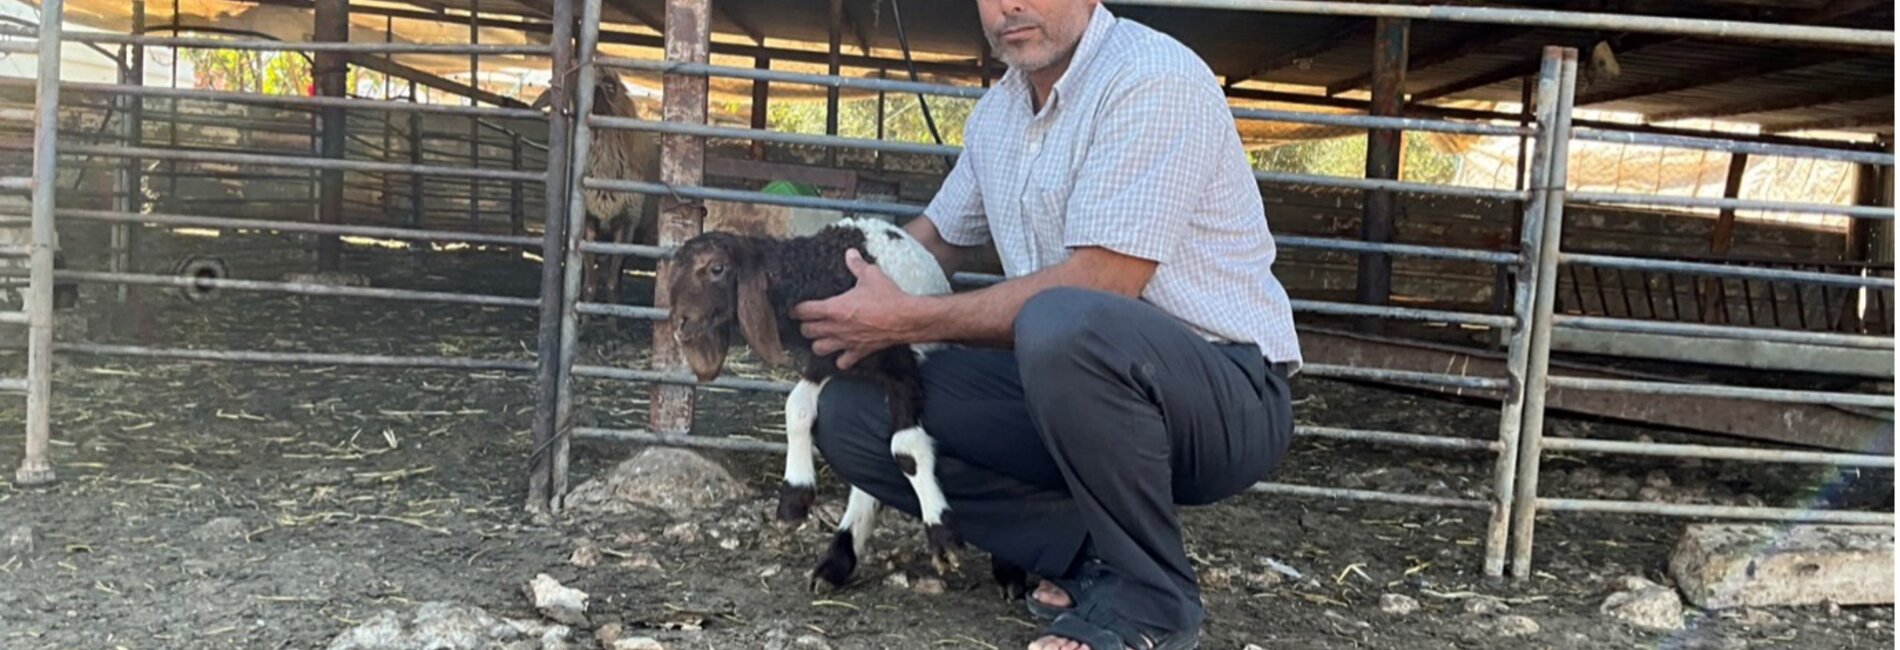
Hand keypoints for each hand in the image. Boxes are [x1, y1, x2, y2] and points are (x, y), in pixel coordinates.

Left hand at [789, 248, 919, 369]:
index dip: (796, 309)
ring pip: (818, 349)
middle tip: (809, 320)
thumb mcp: (871, 275)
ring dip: (817, 343)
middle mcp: (836, 327)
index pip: (803, 311)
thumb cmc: (888, 298)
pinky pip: (842, 362)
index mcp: (834, 308)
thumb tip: (851, 254)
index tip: (795, 307)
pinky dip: (840, 359)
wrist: (906, 319)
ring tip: (821, 337)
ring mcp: (846, 342)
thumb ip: (857, 265)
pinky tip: (842, 353)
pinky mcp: (858, 352)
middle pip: (807, 331)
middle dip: (805, 326)